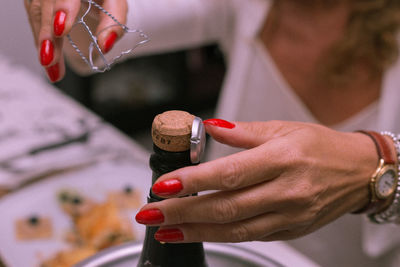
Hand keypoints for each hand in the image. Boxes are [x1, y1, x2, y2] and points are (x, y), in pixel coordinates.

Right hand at [24, 0, 127, 81]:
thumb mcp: (115, 5)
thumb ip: (113, 23)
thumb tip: (105, 45)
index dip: (63, 9)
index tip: (60, 30)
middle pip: (46, 6)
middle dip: (48, 35)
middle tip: (50, 60)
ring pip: (37, 15)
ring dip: (43, 45)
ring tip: (53, 69)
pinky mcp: (35, 0)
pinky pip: (35, 20)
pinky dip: (41, 41)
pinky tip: (49, 60)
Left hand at [135, 119, 376, 242]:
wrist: (358, 172)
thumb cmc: (321, 146)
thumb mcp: (283, 128)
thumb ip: (242, 131)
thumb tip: (209, 127)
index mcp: (282, 158)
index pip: (229, 173)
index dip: (192, 181)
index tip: (163, 184)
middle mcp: (286, 191)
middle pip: (225, 206)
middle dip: (182, 211)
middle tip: (150, 212)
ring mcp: (288, 215)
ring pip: (234, 228)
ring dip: (194, 231)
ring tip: (165, 229)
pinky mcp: (289, 229)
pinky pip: (248, 235)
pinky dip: (219, 236)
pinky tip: (196, 233)